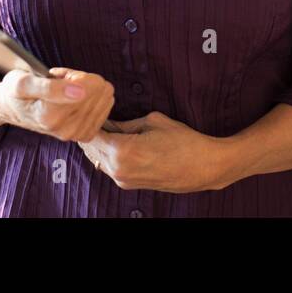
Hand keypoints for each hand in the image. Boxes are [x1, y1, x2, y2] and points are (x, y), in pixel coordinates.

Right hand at [0, 66, 114, 142]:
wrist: (13, 109)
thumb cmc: (17, 92)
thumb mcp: (23, 82)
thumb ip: (51, 87)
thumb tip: (80, 91)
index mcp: (51, 116)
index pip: (91, 85)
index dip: (75, 74)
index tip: (58, 78)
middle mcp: (66, 130)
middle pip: (99, 90)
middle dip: (83, 81)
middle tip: (61, 85)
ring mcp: (77, 135)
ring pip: (104, 97)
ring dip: (89, 90)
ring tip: (66, 92)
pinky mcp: (85, 135)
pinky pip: (105, 108)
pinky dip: (93, 100)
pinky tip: (75, 101)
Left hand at [78, 111, 228, 192]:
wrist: (203, 167)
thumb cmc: (182, 141)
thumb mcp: (151, 121)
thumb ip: (124, 123)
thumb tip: (106, 120)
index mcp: (122, 151)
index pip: (91, 134)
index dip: (88, 119)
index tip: (88, 108)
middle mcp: (118, 169)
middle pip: (91, 148)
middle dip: (89, 131)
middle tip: (91, 114)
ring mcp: (123, 180)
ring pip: (97, 159)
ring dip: (97, 144)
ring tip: (101, 125)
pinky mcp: (129, 185)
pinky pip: (109, 167)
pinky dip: (106, 154)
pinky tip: (111, 140)